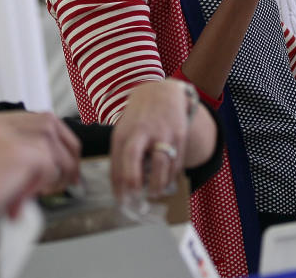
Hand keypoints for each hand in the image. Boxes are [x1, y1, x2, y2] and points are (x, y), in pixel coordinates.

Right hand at [0, 110, 79, 235]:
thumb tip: (0, 181)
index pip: (17, 121)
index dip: (36, 141)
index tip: (45, 160)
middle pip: (41, 120)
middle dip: (61, 144)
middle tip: (67, 168)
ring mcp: (2, 135)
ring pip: (50, 136)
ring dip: (60, 162)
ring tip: (59, 184)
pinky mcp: (15, 153)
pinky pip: (48, 162)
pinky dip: (47, 179)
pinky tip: (34, 195)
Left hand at [110, 81, 193, 198]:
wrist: (163, 93)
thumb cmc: (139, 118)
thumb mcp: (124, 131)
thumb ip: (121, 157)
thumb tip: (121, 188)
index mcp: (123, 133)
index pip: (117, 164)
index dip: (119, 188)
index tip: (122, 202)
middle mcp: (141, 132)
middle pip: (133, 158)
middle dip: (133, 182)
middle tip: (137, 200)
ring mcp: (162, 133)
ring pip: (161, 165)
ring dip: (158, 185)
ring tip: (155, 193)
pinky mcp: (179, 135)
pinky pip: (177, 162)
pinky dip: (172, 176)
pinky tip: (167, 180)